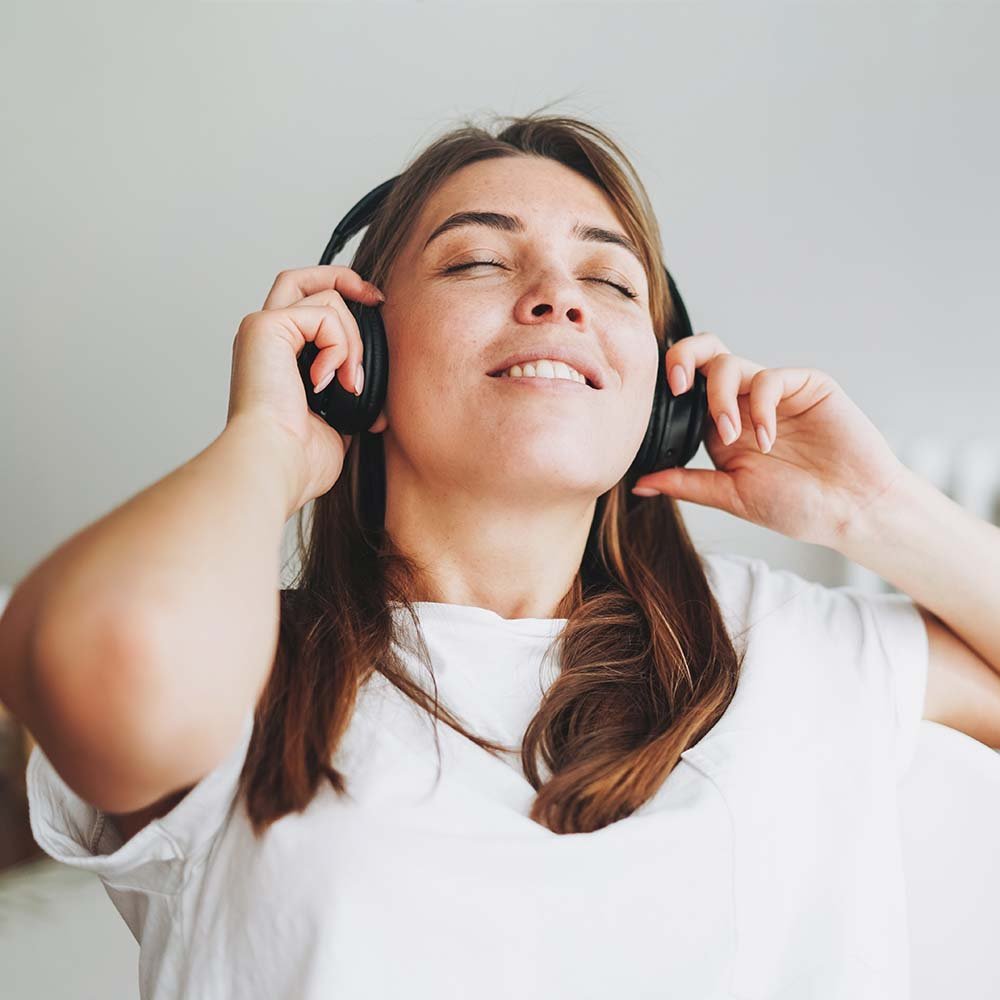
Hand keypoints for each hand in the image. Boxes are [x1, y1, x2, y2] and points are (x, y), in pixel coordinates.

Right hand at [226, 265, 384, 514]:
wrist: (275, 464)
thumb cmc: (298, 460)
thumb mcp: (335, 423)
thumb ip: (346, 399)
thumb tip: (370, 398)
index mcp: (276, 360)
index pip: (306, 311)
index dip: (342, 303)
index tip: (374, 313)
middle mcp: (264, 339)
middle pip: (302, 279)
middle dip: (344, 278)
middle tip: (375, 300)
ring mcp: (262, 329)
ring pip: (327, 299)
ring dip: (353, 342)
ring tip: (348, 383)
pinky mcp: (266, 327)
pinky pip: (325, 314)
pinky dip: (340, 347)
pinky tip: (329, 381)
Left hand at [630, 332, 907, 549]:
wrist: (853, 511)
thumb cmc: (797, 506)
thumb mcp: (732, 496)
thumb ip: (687, 484)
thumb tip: (637, 485)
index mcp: (720, 426)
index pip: (684, 388)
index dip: (666, 386)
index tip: (654, 405)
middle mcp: (742, 402)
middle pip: (703, 354)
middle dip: (682, 357)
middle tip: (676, 385)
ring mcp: (773, 392)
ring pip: (729, 363)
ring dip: (720, 397)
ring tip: (733, 435)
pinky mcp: (805, 385)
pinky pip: (768, 377)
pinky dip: (760, 405)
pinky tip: (769, 439)